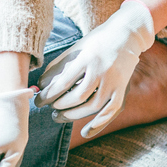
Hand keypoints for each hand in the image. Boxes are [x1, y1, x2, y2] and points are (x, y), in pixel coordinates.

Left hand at [36, 0, 155, 137]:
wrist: (127, 34)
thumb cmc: (96, 42)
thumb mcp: (76, 48)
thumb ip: (59, 65)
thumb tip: (41, 84)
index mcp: (87, 58)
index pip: (64, 82)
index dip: (49, 94)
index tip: (39, 100)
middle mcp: (102, 70)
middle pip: (78, 96)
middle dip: (60, 105)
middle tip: (50, 108)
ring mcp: (114, 81)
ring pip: (92, 106)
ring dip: (73, 115)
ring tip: (59, 116)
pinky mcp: (122, 89)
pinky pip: (111, 111)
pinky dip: (98, 124)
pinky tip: (85, 132)